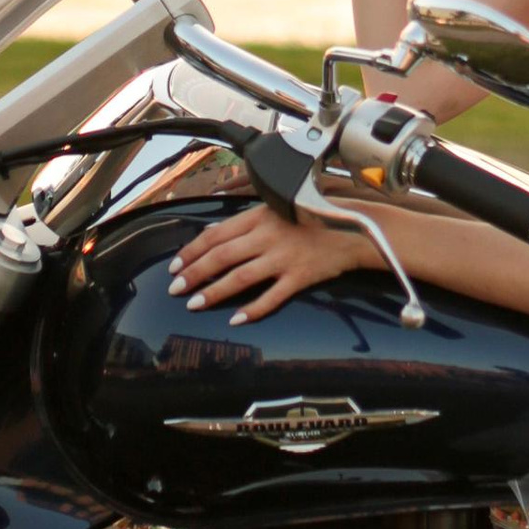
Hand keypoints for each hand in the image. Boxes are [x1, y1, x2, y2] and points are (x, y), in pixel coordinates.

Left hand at [168, 204, 367, 323]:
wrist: (354, 227)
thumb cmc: (312, 215)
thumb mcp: (275, 208)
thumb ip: (244, 221)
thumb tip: (211, 232)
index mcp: (259, 217)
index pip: (215, 235)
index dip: (191, 251)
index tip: (174, 266)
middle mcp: (268, 236)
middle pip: (222, 257)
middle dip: (193, 274)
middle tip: (175, 290)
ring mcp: (284, 258)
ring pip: (240, 278)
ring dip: (214, 292)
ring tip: (195, 305)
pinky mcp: (300, 277)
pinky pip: (272, 297)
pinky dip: (252, 310)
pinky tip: (236, 320)